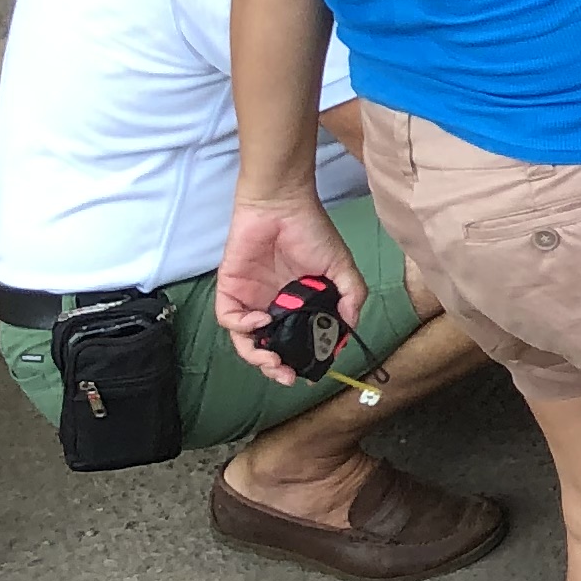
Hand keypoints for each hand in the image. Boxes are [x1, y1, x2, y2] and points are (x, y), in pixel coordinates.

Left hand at [215, 196, 361, 381]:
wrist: (281, 205)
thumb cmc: (312, 232)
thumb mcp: (341, 265)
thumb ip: (351, 295)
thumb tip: (349, 328)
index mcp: (298, 305)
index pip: (296, 340)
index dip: (301, 359)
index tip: (311, 370)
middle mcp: (273, 307)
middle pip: (268, 348)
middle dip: (275, 367)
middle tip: (286, 375)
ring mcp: (250, 300)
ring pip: (246, 341)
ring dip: (256, 356)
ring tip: (271, 360)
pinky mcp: (230, 290)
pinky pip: (229, 319)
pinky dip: (242, 327)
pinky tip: (261, 321)